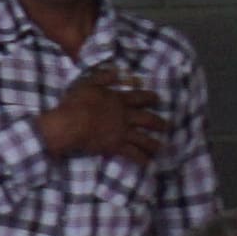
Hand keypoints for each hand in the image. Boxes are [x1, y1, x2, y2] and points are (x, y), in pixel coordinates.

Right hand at [35, 69, 168, 162]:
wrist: (70, 124)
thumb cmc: (75, 103)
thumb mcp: (87, 83)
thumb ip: (103, 77)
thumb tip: (117, 72)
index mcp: (119, 99)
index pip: (139, 97)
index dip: (149, 97)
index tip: (157, 99)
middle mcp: (125, 116)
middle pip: (147, 119)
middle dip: (159, 123)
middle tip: (167, 126)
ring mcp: (122, 132)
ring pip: (144, 139)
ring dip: (154, 144)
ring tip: (161, 147)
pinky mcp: (116, 146)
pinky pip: (133, 154)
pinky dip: (142, 159)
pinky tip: (148, 163)